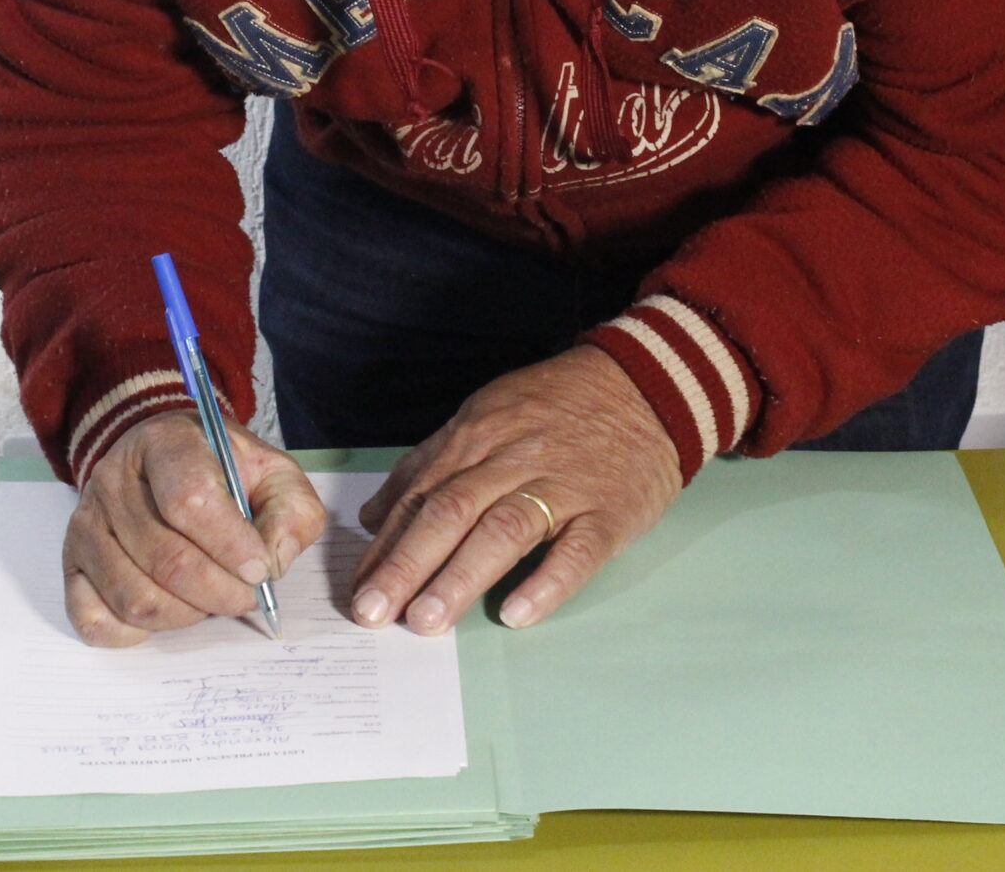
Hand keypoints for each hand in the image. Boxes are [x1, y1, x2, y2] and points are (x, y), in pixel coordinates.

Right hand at [62, 408, 326, 646]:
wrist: (165, 461)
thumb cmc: (224, 472)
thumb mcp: (273, 474)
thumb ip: (291, 513)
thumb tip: (271, 562)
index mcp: (166, 443)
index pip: (188, 500)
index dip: (230, 544)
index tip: (261, 569)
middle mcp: (113, 481)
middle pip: (165, 558)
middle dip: (219, 591)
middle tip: (247, 595)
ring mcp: (86, 525)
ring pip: (135, 598)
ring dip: (187, 614)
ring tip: (211, 598)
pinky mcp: (72, 564)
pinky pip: (95, 620)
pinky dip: (137, 633)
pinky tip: (168, 610)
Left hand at [352, 346, 680, 634]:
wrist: (647, 383)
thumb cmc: (559, 406)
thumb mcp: (486, 414)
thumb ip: (429, 463)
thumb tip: (375, 516)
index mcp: (478, 436)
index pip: (421, 496)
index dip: (386, 546)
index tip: (357, 590)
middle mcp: (514, 459)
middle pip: (452, 512)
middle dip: (407, 565)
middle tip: (374, 613)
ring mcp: (564, 486)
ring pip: (505, 530)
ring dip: (461, 576)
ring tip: (427, 620)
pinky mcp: (609, 511)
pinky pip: (577, 550)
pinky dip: (546, 582)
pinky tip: (516, 613)